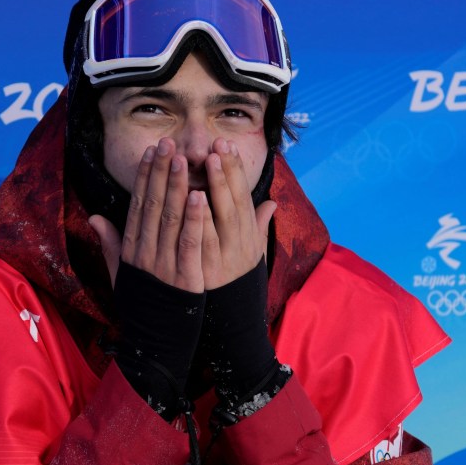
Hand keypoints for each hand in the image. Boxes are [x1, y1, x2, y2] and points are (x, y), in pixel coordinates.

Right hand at [89, 138, 205, 293]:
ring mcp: (163, 266)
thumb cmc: (141, 307)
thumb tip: (94, 216)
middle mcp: (144, 253)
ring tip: (184, 160)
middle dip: (161, 172)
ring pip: (170, 219)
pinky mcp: (184, 279)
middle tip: (168, 143)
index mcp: (131, 249)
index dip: (144, 177)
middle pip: (153, 205)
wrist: (153, 346)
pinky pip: (189, 245)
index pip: (138, 205)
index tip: (151, 151)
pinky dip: (194, 221)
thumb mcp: (120, 274)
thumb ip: (110, 244)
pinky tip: (199, 197)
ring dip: (177, 187)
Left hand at [201, 138, 276, 290]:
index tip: (227, 144)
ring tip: (205, 160)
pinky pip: (201, 241)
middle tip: (218, 144)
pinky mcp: (205, 270)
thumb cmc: (237, 280)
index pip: (242, 196)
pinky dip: (198, 220)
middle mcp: (238, 243)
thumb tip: (272, 202)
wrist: (228, 320)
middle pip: (233, 201)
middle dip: (226, 171)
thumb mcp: (253, 251)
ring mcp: (222, 257)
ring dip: (213, 187)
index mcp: (247, 235)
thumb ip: (258, 225)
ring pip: (218, 217)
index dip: (235, 170)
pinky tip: (193, 198)